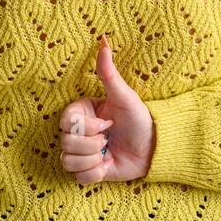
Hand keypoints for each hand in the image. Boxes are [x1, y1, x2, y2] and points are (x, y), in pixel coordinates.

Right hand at [58, 34, 154, 184]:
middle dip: (92, 144)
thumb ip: (109, 73)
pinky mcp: (88, 172)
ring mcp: (82, 152)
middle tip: (109, 138)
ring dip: (93, 160)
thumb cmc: (140, 119)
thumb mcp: (124, 96)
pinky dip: (95, 174)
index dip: (87, 127)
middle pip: (66, 142)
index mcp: (82, 112)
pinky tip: (108, 165)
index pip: (66, 122)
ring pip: (68, 161)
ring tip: (108, 152)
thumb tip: (104, 42)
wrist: (154, 148)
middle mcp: (78, 132)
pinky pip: (78, 178)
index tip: (107, 123)